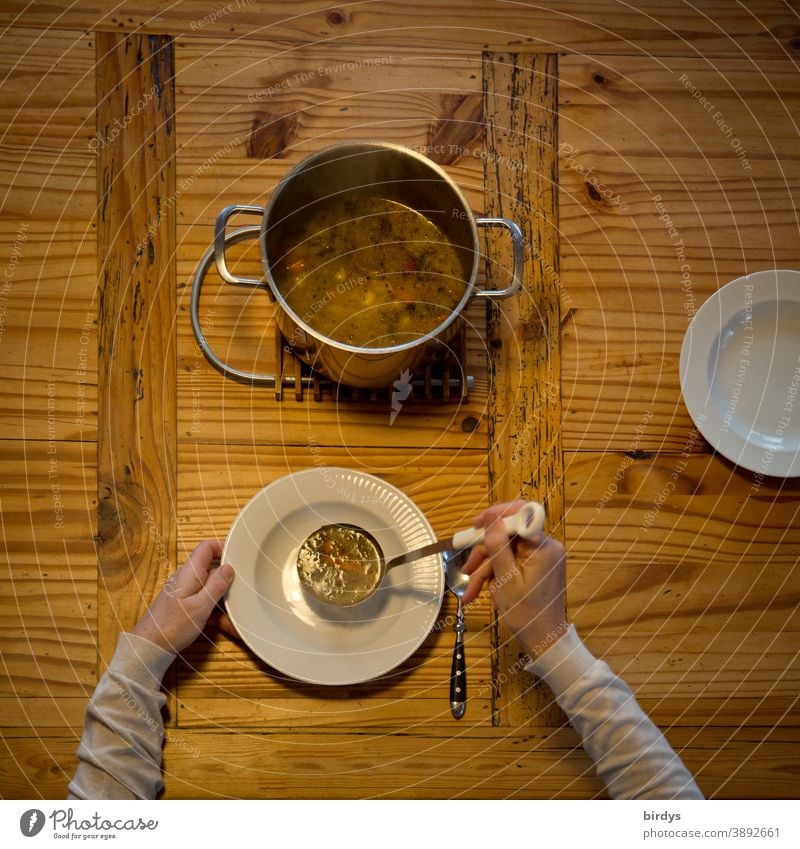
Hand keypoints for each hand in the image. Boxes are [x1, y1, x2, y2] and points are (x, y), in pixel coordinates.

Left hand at [131, 540, 234, 652]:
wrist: (149, 647)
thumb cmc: (173, 626)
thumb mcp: (201, 606)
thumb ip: (216, 585)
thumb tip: (229, 567)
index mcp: (189, 572)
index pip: (206, 547)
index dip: (222, 547)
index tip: (238, 558)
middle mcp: (185, 578)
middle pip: (210, 568)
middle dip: (226, 580)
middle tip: (240, 591)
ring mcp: (183, 591)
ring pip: (208, 587)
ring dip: (221, 598)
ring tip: (232, 614)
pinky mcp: (182, 604)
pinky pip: (202, 600)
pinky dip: (212, 608)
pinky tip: (221, 624)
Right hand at [461, 501, 567, 658]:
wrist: (544, 641)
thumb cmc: (526, 614)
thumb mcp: (506, 580)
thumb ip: (498, 546)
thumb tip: (490, 517)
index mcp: (543, 547)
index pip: (522, 514)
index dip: (497, 514)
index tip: (476, 525)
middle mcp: (545, 547)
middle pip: (508, 535)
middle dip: (485, 553)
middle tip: (467, 570)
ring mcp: (541, 557)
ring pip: (505, 551)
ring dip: (486, 570)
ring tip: (471, 593)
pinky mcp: (536, 567)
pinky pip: (511, 562)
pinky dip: (496, 576)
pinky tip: (485, 593)